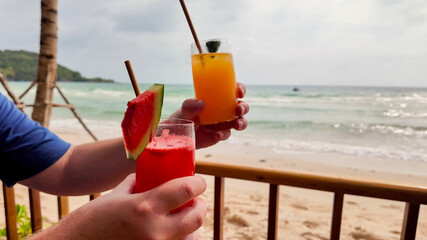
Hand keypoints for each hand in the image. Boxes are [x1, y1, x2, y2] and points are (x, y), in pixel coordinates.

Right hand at [33, 174, 206, 239]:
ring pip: (190, 238)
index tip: (198, 181)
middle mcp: (155, 231)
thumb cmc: (89, 221)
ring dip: (191, 226)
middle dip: (199, 206)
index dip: (198, 183)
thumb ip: (136, 185)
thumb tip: (150, 177)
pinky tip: (171, 232)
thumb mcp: (114, 197)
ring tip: (182, 217)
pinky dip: (179, 239)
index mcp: (144, 207)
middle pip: (196, 218)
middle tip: (195, 200)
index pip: (186, 190)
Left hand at [171, 82, 248, 148]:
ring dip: (241, 123)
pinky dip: (224, 134)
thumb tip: (202, 103)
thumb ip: (190, 105)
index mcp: (217, 98)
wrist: (178, 134)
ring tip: (236, 125)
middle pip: (241, 107)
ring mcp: (223, 123)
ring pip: (239, 122)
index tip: (240, 92)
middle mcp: (223, 110)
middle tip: (238, 110)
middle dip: (243, 107)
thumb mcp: (185, 108)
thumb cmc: (183, 116)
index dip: (240, 89)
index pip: (233, 90)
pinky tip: (217, 135)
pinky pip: (226, 134)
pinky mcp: (219, 135)